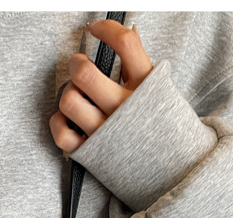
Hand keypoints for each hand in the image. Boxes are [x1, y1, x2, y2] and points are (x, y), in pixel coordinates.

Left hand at [50, 19, 153, 153]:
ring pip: (68, 101)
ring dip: (65, 93)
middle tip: (78, 66)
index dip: (105, 29)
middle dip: (75, 64)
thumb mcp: (162, 93)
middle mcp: (124, 107)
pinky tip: (66, 118)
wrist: (175, 173)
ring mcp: (105, 132)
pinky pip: (60, 134)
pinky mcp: (91, 154)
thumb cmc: (164, 130)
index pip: (125, 43)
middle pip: (84, 74)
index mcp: (146, 87)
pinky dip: (57, 122)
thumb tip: (127, 33)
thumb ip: (141, 69)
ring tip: (74, 95)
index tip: (94, 29)